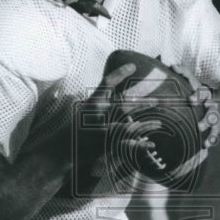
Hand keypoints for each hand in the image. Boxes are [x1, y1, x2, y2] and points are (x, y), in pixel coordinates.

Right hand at [74, 62, 161, 185]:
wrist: (59, 152)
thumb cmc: (71, 132)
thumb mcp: (81, 113)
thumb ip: (97, 104)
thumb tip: (113, 97)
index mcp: (91, 102)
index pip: (106, 82)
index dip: (120, 72)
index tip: (132, 66)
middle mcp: (96, 113)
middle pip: (125, 103)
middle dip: (144, 102)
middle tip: (160, 101)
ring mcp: (100, 129)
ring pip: (129, 123)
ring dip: (146, 123)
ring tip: (160, 123)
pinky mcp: (103, 145)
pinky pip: (125, 143)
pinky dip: (139, 144)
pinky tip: (151, 144)